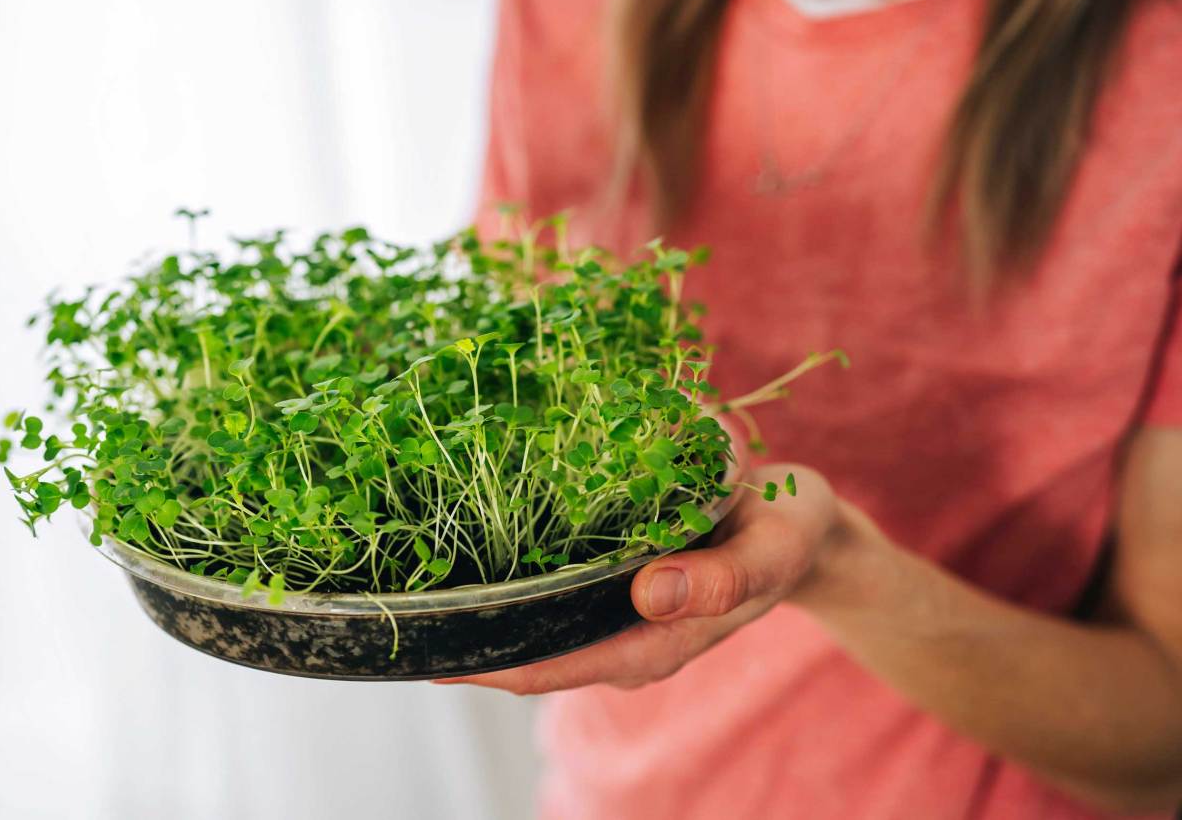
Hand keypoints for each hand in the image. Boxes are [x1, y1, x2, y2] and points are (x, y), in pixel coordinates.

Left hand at [435, 464, 846, 693]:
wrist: (800, 522)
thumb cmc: (788, 534)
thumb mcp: (773, 549)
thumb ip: (726, 577)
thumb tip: (652, 593)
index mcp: (655, 643)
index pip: (549, 669)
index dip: (484, 665)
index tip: (421, 647)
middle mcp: (625, 635)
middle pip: (527, 651)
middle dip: (465, 633)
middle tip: (392, 597)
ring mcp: (617, 610)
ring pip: (534, 618)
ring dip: (481, 602)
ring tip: (413, 569)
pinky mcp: (615, 579)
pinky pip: (552, 584)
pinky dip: (514, 568)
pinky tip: (473, 540)